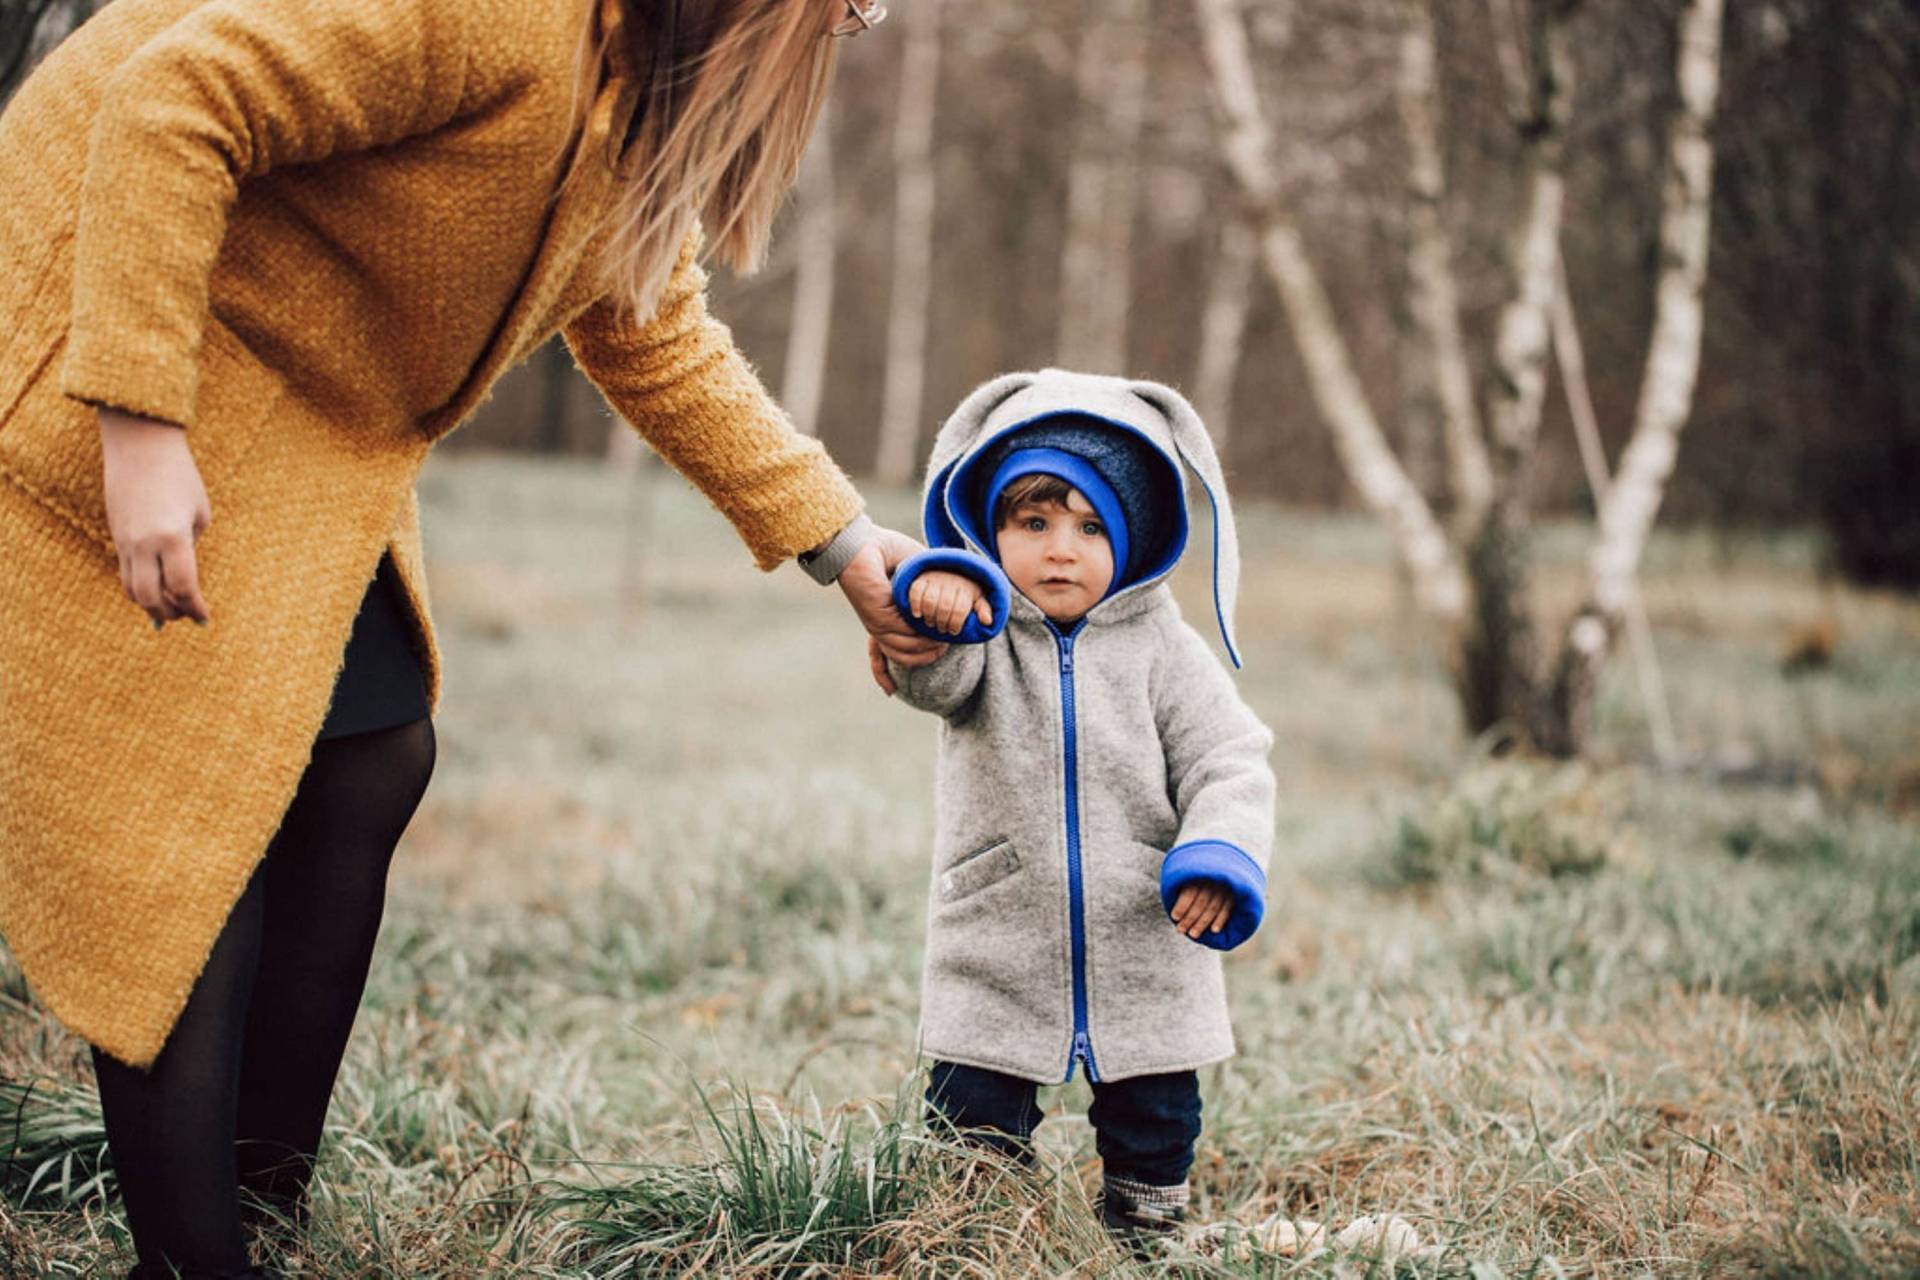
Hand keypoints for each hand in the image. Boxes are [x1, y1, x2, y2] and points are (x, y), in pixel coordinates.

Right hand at [99, 407, 212, 628]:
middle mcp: (143, 544)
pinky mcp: (115, 535)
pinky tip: (154, 592)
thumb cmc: (180, 476)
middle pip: (151, 597)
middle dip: (171, 613)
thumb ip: (191, 548)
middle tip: (188, 616)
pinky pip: (124, 572)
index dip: (195, 608)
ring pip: (132, 589)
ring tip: (172, 608)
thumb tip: (181, 580)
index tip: (205, 618)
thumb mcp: (199, 513)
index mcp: (173, 537)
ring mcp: (124, 541)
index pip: (183, 587)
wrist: (140, 445)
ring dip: (151, 605)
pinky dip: (139, 588)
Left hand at [838, 524, 945, 694]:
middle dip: (924, 657)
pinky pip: (905, 637)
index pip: (878, 654)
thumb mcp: (913, 570)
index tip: (890, 689)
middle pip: (900, 655)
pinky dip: (922, 639)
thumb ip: (927, 584)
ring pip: (905, 650)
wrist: (863, 541)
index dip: (882, 673)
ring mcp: (876, 623)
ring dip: (927, 649)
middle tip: (944, 648)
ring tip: (944, 643)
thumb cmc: (884, 551)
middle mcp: (876, 624)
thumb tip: (947, 593)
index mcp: (881, 617)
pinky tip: (935, 634)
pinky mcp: (878, 617)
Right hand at [906, 569, 993, 636]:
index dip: (955, 624)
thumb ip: (984, 610)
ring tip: (931, 623)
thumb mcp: (978, 598)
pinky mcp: (921, 579)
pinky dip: (915, 604)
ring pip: (929, 600)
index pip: (960, 609)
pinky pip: (915, 591)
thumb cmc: (965, 590)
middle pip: (944, 607)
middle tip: (942, 630)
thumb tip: (988, 622)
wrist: (950, 569)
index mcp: (966, 589)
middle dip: (942, 623)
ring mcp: (934, 579)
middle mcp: (950, 582)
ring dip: (929, 616)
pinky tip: (917, 615)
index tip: (954, 631)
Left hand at [1169, 879, 1234, 940]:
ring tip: (1193, 934)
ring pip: (1212, 908)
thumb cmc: (1201, 879)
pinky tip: (1214, 930)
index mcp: (1200, 875)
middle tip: (1180, 931)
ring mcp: (1225, 889)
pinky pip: (1227, 909)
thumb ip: (1184, 890)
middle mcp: (1213, 882)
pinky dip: (1221, 920)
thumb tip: (1174, 912)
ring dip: (1202, 923)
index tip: (1174, 917)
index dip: (1182, 905)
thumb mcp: (1191, 877)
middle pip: (1200, 902)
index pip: (1190, 892)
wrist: (1225, 870)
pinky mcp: (1235, 896)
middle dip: (1189, 918)